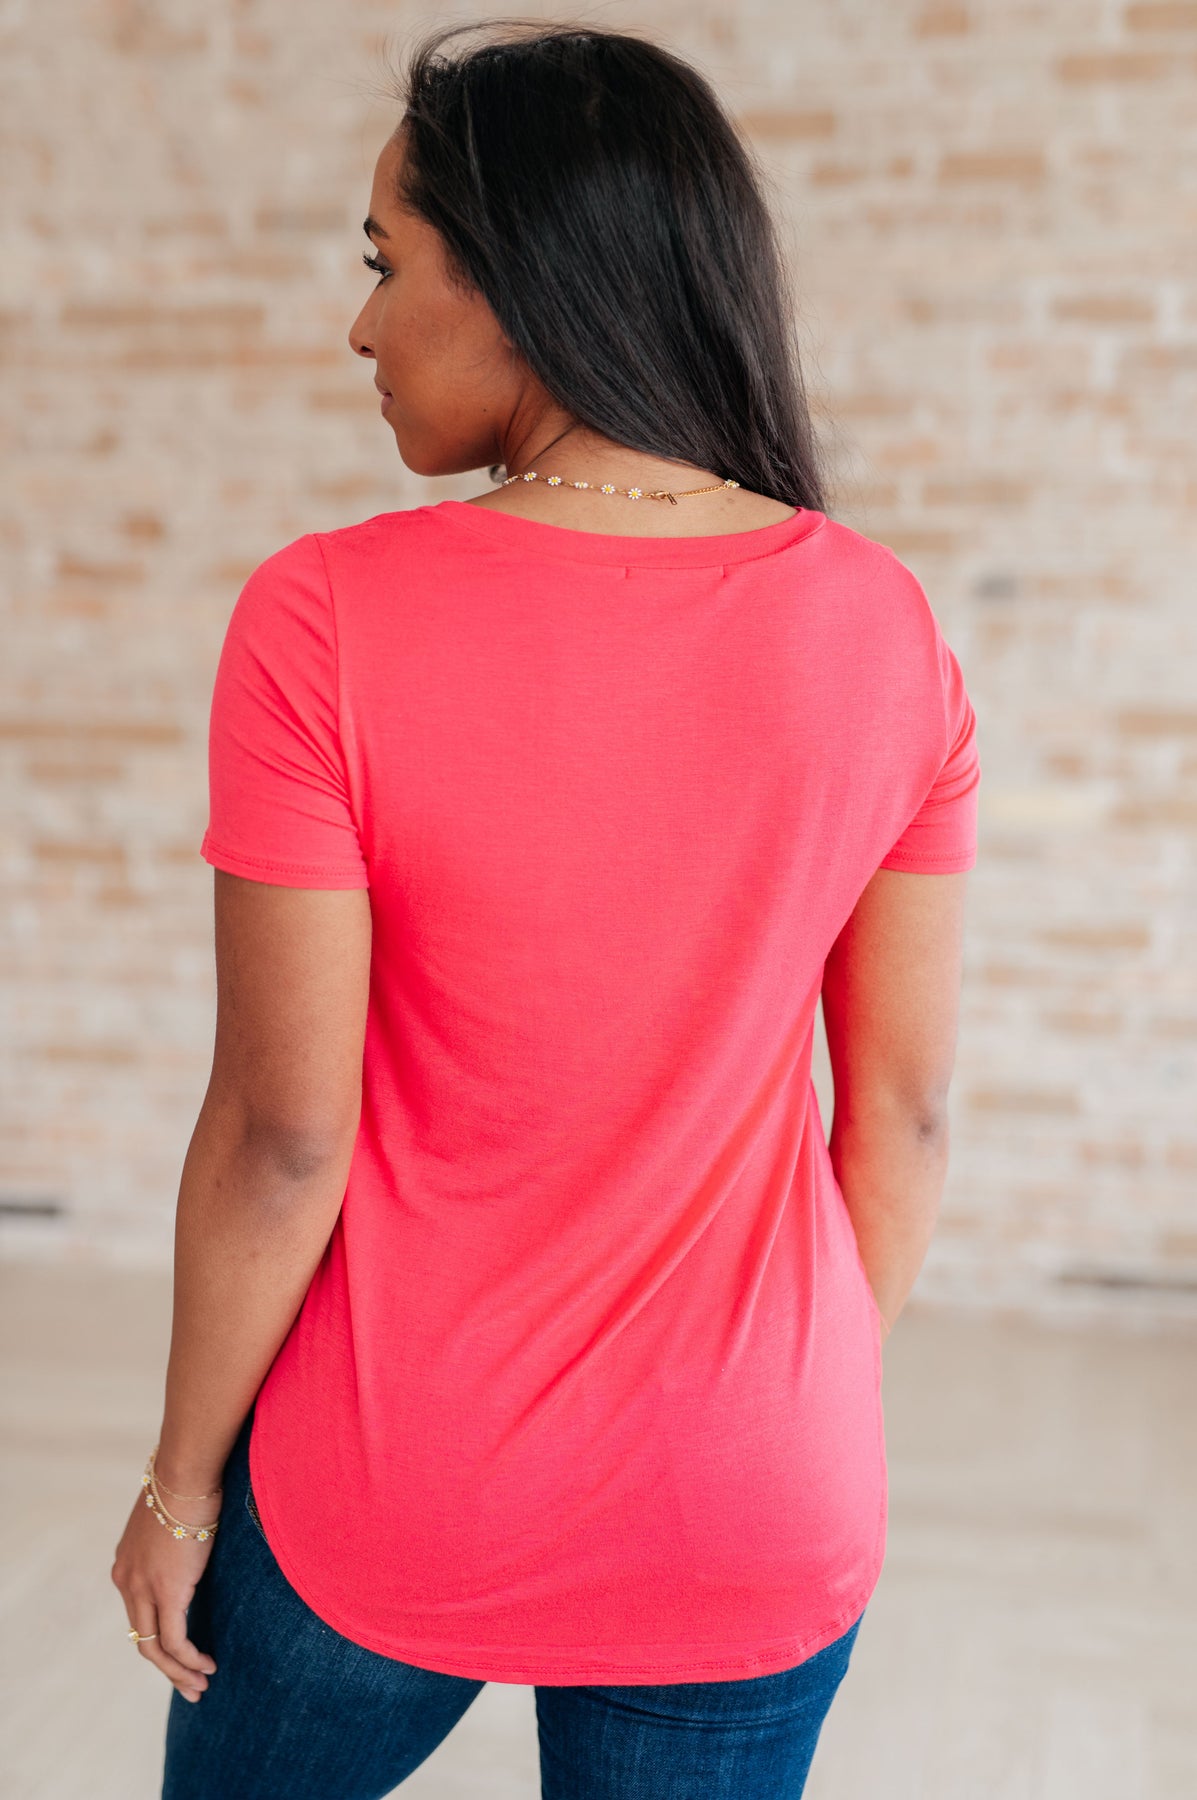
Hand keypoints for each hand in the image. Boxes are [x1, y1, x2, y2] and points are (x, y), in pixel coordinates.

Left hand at [111, 1484, 220, 1701]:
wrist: (186, 1473)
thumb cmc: (188, 1485)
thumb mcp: (173, 1520)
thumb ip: (174, 1542)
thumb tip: (196, 1542)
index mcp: (125, 1565)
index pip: (138, 1614)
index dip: (159, 1638)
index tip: (180, 1653)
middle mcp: (126, 1581)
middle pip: (142, 1639)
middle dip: (166, 1667)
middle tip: (190, 1684)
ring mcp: (142, 1589)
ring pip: (154, 1648)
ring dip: (178, 1671)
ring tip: (200, 1685)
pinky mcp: (166, 1593)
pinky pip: (175, 1640)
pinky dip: (189, 1659)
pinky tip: (206, 1666)